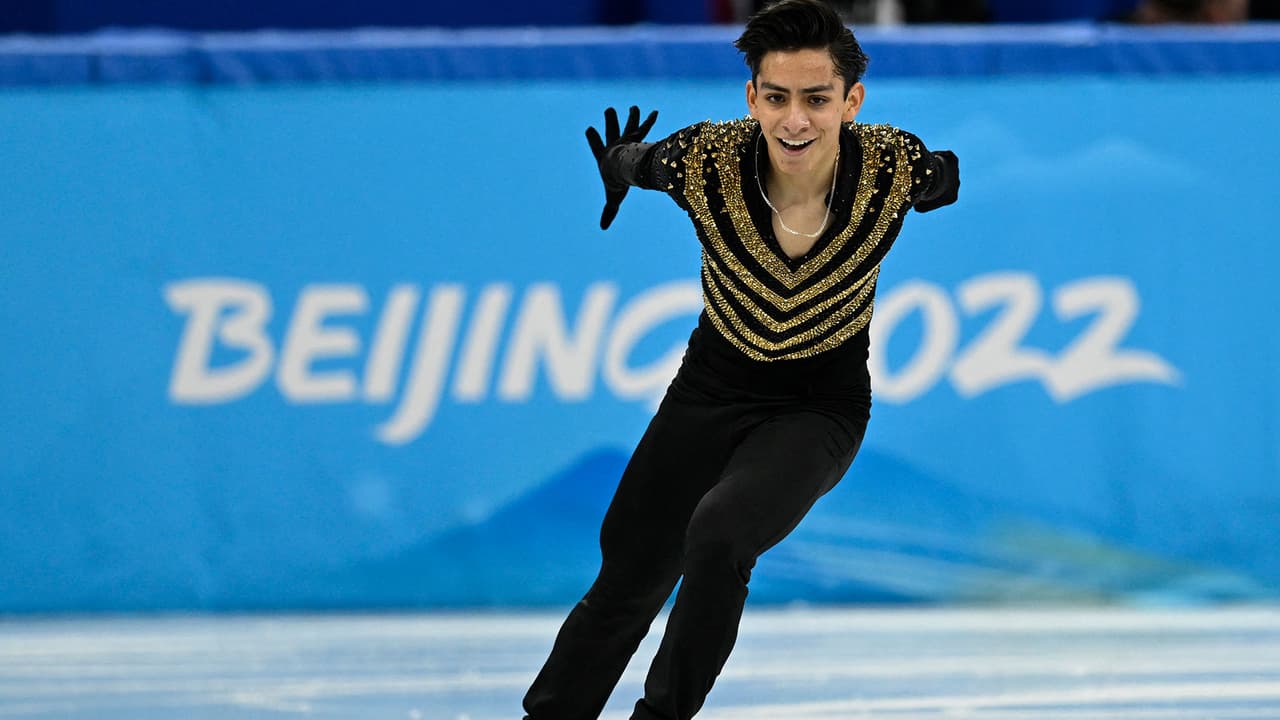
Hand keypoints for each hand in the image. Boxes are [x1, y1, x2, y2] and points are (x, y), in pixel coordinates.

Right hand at [585, 105, 658, 229]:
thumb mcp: (612, 199)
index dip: (593, 139)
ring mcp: (626, 141)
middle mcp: (615, 146)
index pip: (596, 147)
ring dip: (632, 116)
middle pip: (612, 132)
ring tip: (634, 107)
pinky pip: (645, 127)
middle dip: (610, 121)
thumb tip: (603, 229)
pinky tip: (656, 112)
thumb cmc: (614, 183)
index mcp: (605, 157)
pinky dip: (650, 120)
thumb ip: (609, 212)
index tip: (588, 129)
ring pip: (629, 126)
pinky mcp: (636, 138)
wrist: (620, 169)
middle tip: (609, 110)